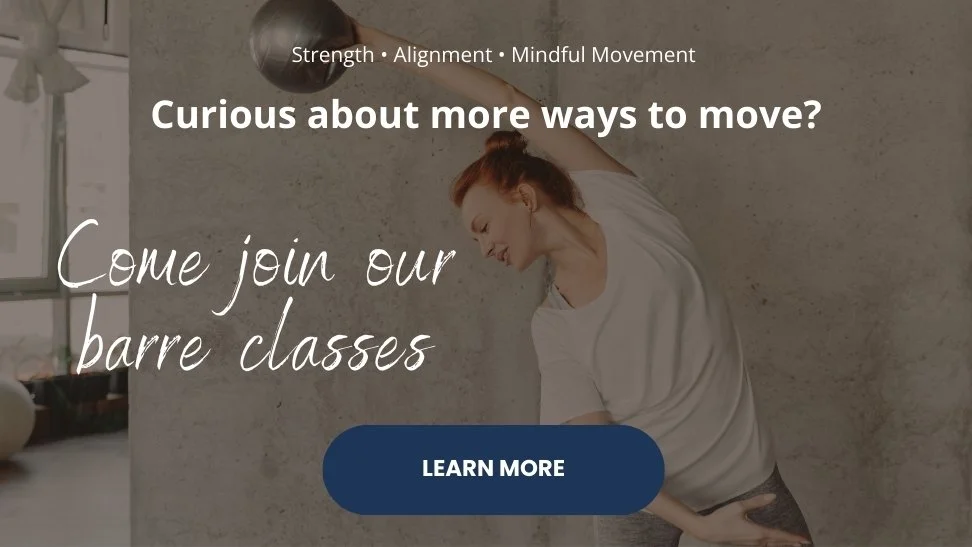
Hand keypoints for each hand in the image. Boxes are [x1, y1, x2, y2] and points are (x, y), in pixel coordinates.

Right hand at [690, 494, 810, 545]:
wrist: (708, 531)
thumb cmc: (722, 518)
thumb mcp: (739, 507)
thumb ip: (757, 502)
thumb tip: (773, 496)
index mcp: (758, 532)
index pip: (780, 536)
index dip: (793, 537)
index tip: (804, 540)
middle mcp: (757, 541)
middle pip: (778, 543)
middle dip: (790, 543)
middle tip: (803, 543)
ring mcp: (751, 544)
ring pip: (771, 546)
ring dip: (782, 545)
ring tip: (792, 545)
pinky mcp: (746, 545)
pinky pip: (764, 546)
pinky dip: (772, 545)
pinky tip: (772, 544)